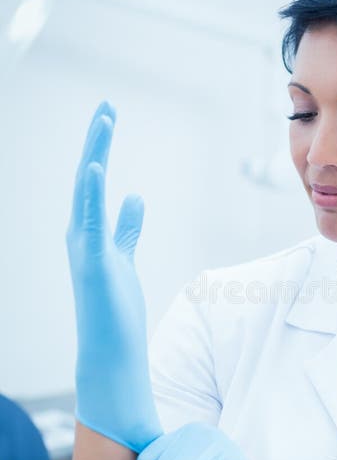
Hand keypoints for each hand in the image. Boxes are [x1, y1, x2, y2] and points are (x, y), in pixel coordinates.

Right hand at [66, 102, 162, 451]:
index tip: (108, 116)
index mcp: (89, 232)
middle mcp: (80, 234)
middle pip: (86, 177)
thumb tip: (135, 197)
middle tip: (107, 105)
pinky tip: (95, 167)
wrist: (110, 354)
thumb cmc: (115, 309)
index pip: (92, 181)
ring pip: (85, 191)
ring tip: (104, 120)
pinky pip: (90, 223)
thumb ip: (126, 228)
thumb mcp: (123, 257)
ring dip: (94, 155)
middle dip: (96, 141)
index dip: (99, 148)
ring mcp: (83, 248)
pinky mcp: (93, 264)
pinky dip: (92, 194)